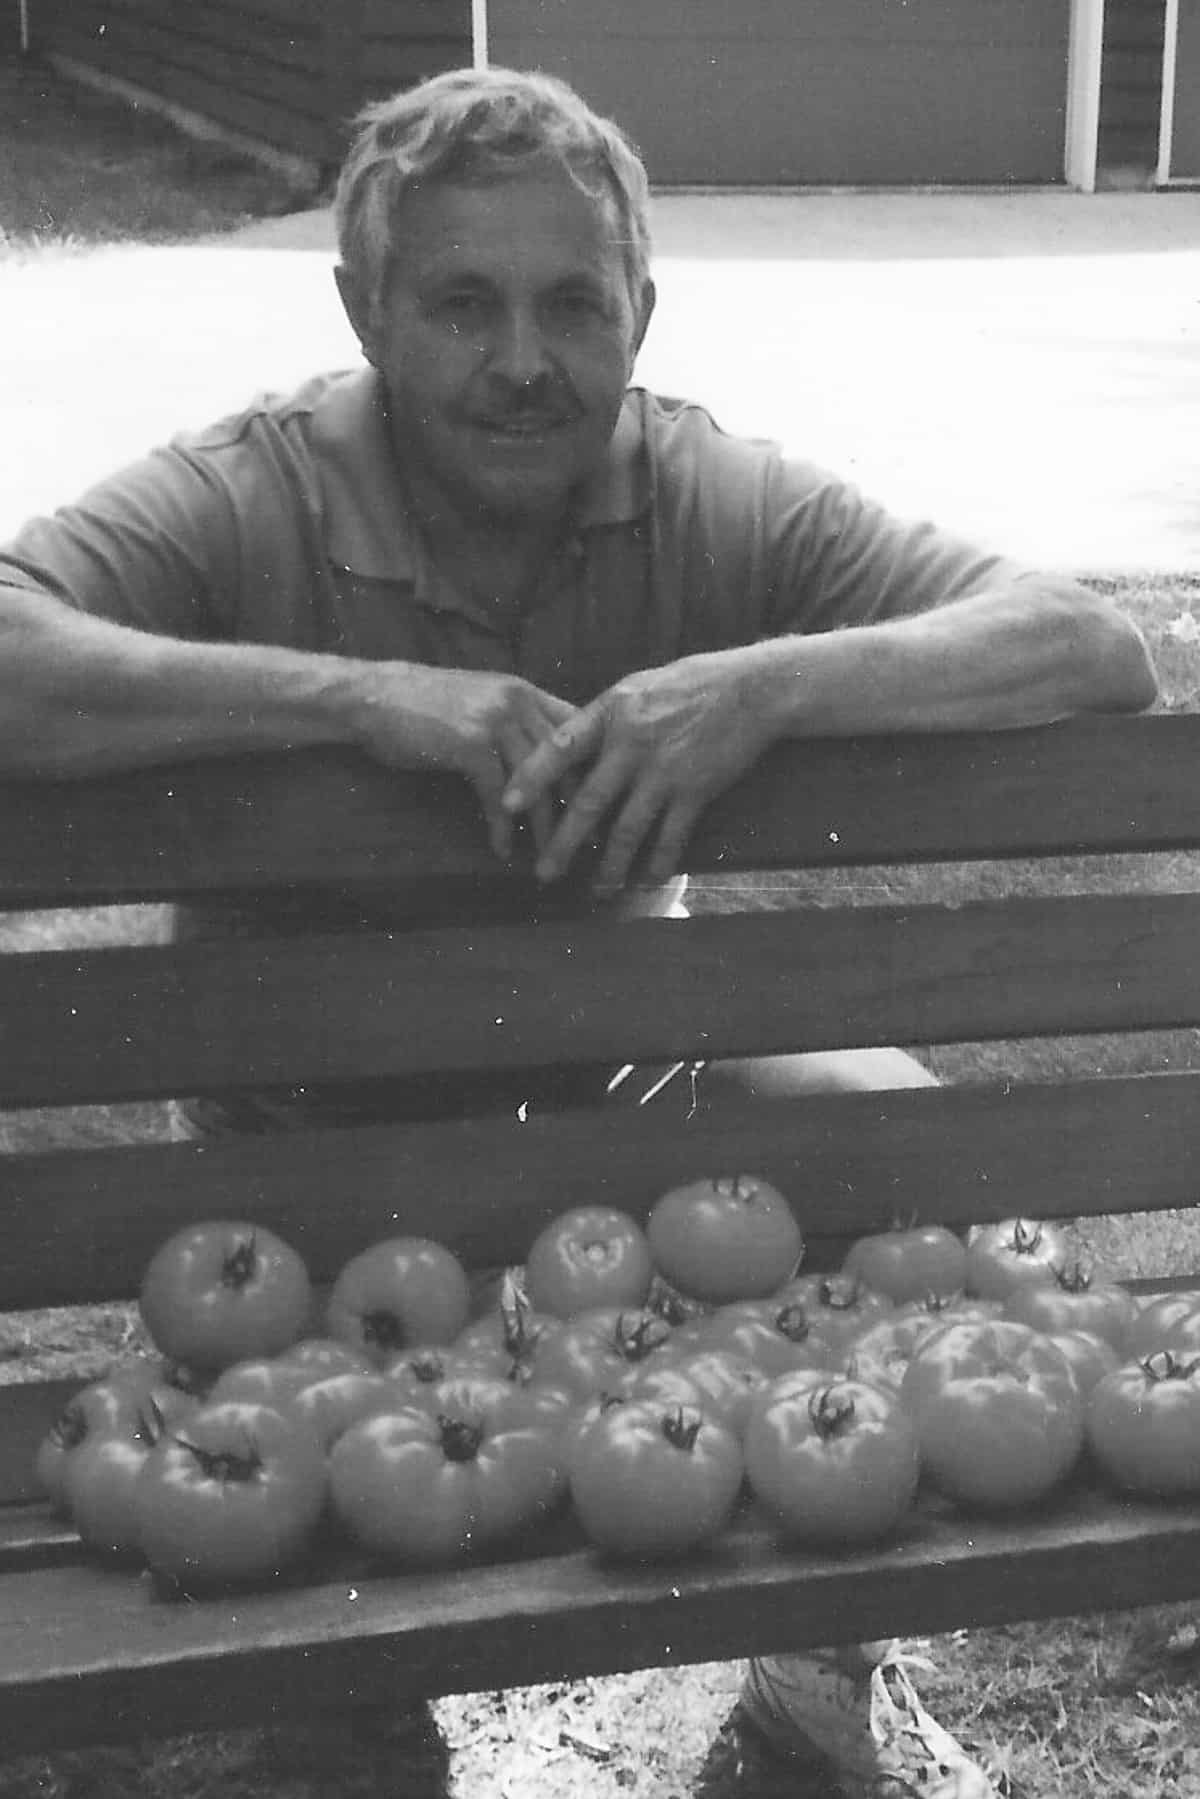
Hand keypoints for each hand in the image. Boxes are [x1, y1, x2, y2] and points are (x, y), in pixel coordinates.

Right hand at [353, 664, 576, 861]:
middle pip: (563, 762)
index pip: (575, 730)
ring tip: (548, 858)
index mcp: (524, 692)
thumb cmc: (422, 706)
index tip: (599, 805)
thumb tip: (540, 761)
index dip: (591, 768)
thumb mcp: (479, 703)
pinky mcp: (472, 744)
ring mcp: (495, 721)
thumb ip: (512, 723)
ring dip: (543, 828)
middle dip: (577, 806)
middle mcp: (517, 701)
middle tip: (587, 843)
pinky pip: (498, 796)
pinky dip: (502, 827)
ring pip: (535, 784)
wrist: (374, 697)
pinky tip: (503, 848)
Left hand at [502, 648, 772, 893]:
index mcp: (612, 713)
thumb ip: (604, 718)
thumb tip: (572, 745)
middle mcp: (632, 745)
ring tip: (597, 889)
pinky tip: (648, 880)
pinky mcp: (695, 791)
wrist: (750, 689)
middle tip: (544, 872)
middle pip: (589, 803)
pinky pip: (671, 836)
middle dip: (563, 843)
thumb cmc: (690, 684)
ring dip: (610, 866)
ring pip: (627, 829)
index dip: (532, 776)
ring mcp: (664, 771)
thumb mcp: (637, 687)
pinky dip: (658, 862)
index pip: (561, 747)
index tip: (508, 803)